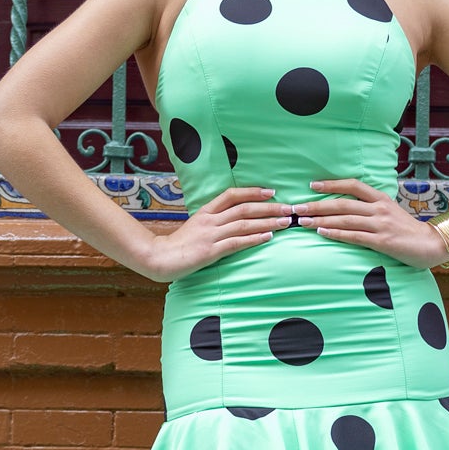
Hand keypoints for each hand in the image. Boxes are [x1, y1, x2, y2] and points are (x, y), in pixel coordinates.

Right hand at [141, 185, 292, 281]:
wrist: (160, 258)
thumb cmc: (180, 244)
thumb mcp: (197, 226)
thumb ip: (214, 221)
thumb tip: (236, 218)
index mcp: (206, 211)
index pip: (231, 195)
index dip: (252, 191)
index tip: (271, 192)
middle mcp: (210, 220)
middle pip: (243, 208)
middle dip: (268, 207)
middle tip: (288, 207)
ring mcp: (210, 235)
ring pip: (244, 224)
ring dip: (267, 222)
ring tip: (284, 222)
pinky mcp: (211, 251)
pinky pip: (237, 242)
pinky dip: (254, 239)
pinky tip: (268, 237)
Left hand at [295, 178, 448, 269]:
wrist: (431, 244)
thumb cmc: (408, 230)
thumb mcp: (391, 212)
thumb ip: (371, 208)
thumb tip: (347, 207)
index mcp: (381, 199)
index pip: (353, 185)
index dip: (332, 184)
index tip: (313, 185)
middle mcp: (379, 208)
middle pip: (343, 203)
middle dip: (317, 204)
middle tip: (298, 206)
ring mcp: (381, 224)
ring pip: (345, 219)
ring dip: (321, 220)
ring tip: (303, 221)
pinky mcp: (382, 241)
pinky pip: (353, 236)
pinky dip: (335, 234)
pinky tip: (321, 233)